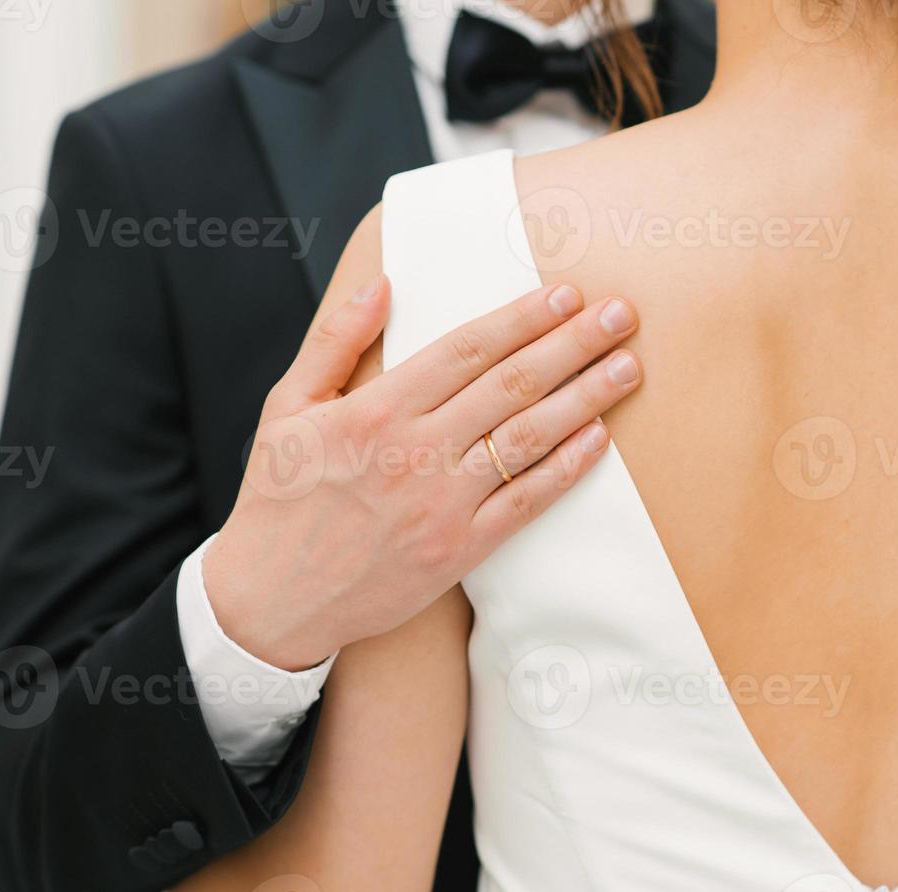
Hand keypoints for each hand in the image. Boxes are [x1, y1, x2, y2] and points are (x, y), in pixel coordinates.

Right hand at [204, 276, 641, 669]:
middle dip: (572, 344)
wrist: (270, 602)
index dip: (523, 317)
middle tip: (620, 315)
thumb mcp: (286, 408)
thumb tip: (382, 283)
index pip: (466, 349)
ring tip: (627, 366)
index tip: (565, 293)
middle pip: (511, 384)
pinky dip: (566, 468)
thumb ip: (335, 341)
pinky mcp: (458, 550)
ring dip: (585, 397)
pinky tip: (599, 437)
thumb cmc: (279, 499)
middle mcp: (414, 451)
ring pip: (528, 437)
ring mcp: (441, 503)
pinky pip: (525, 501)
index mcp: (374, 410)